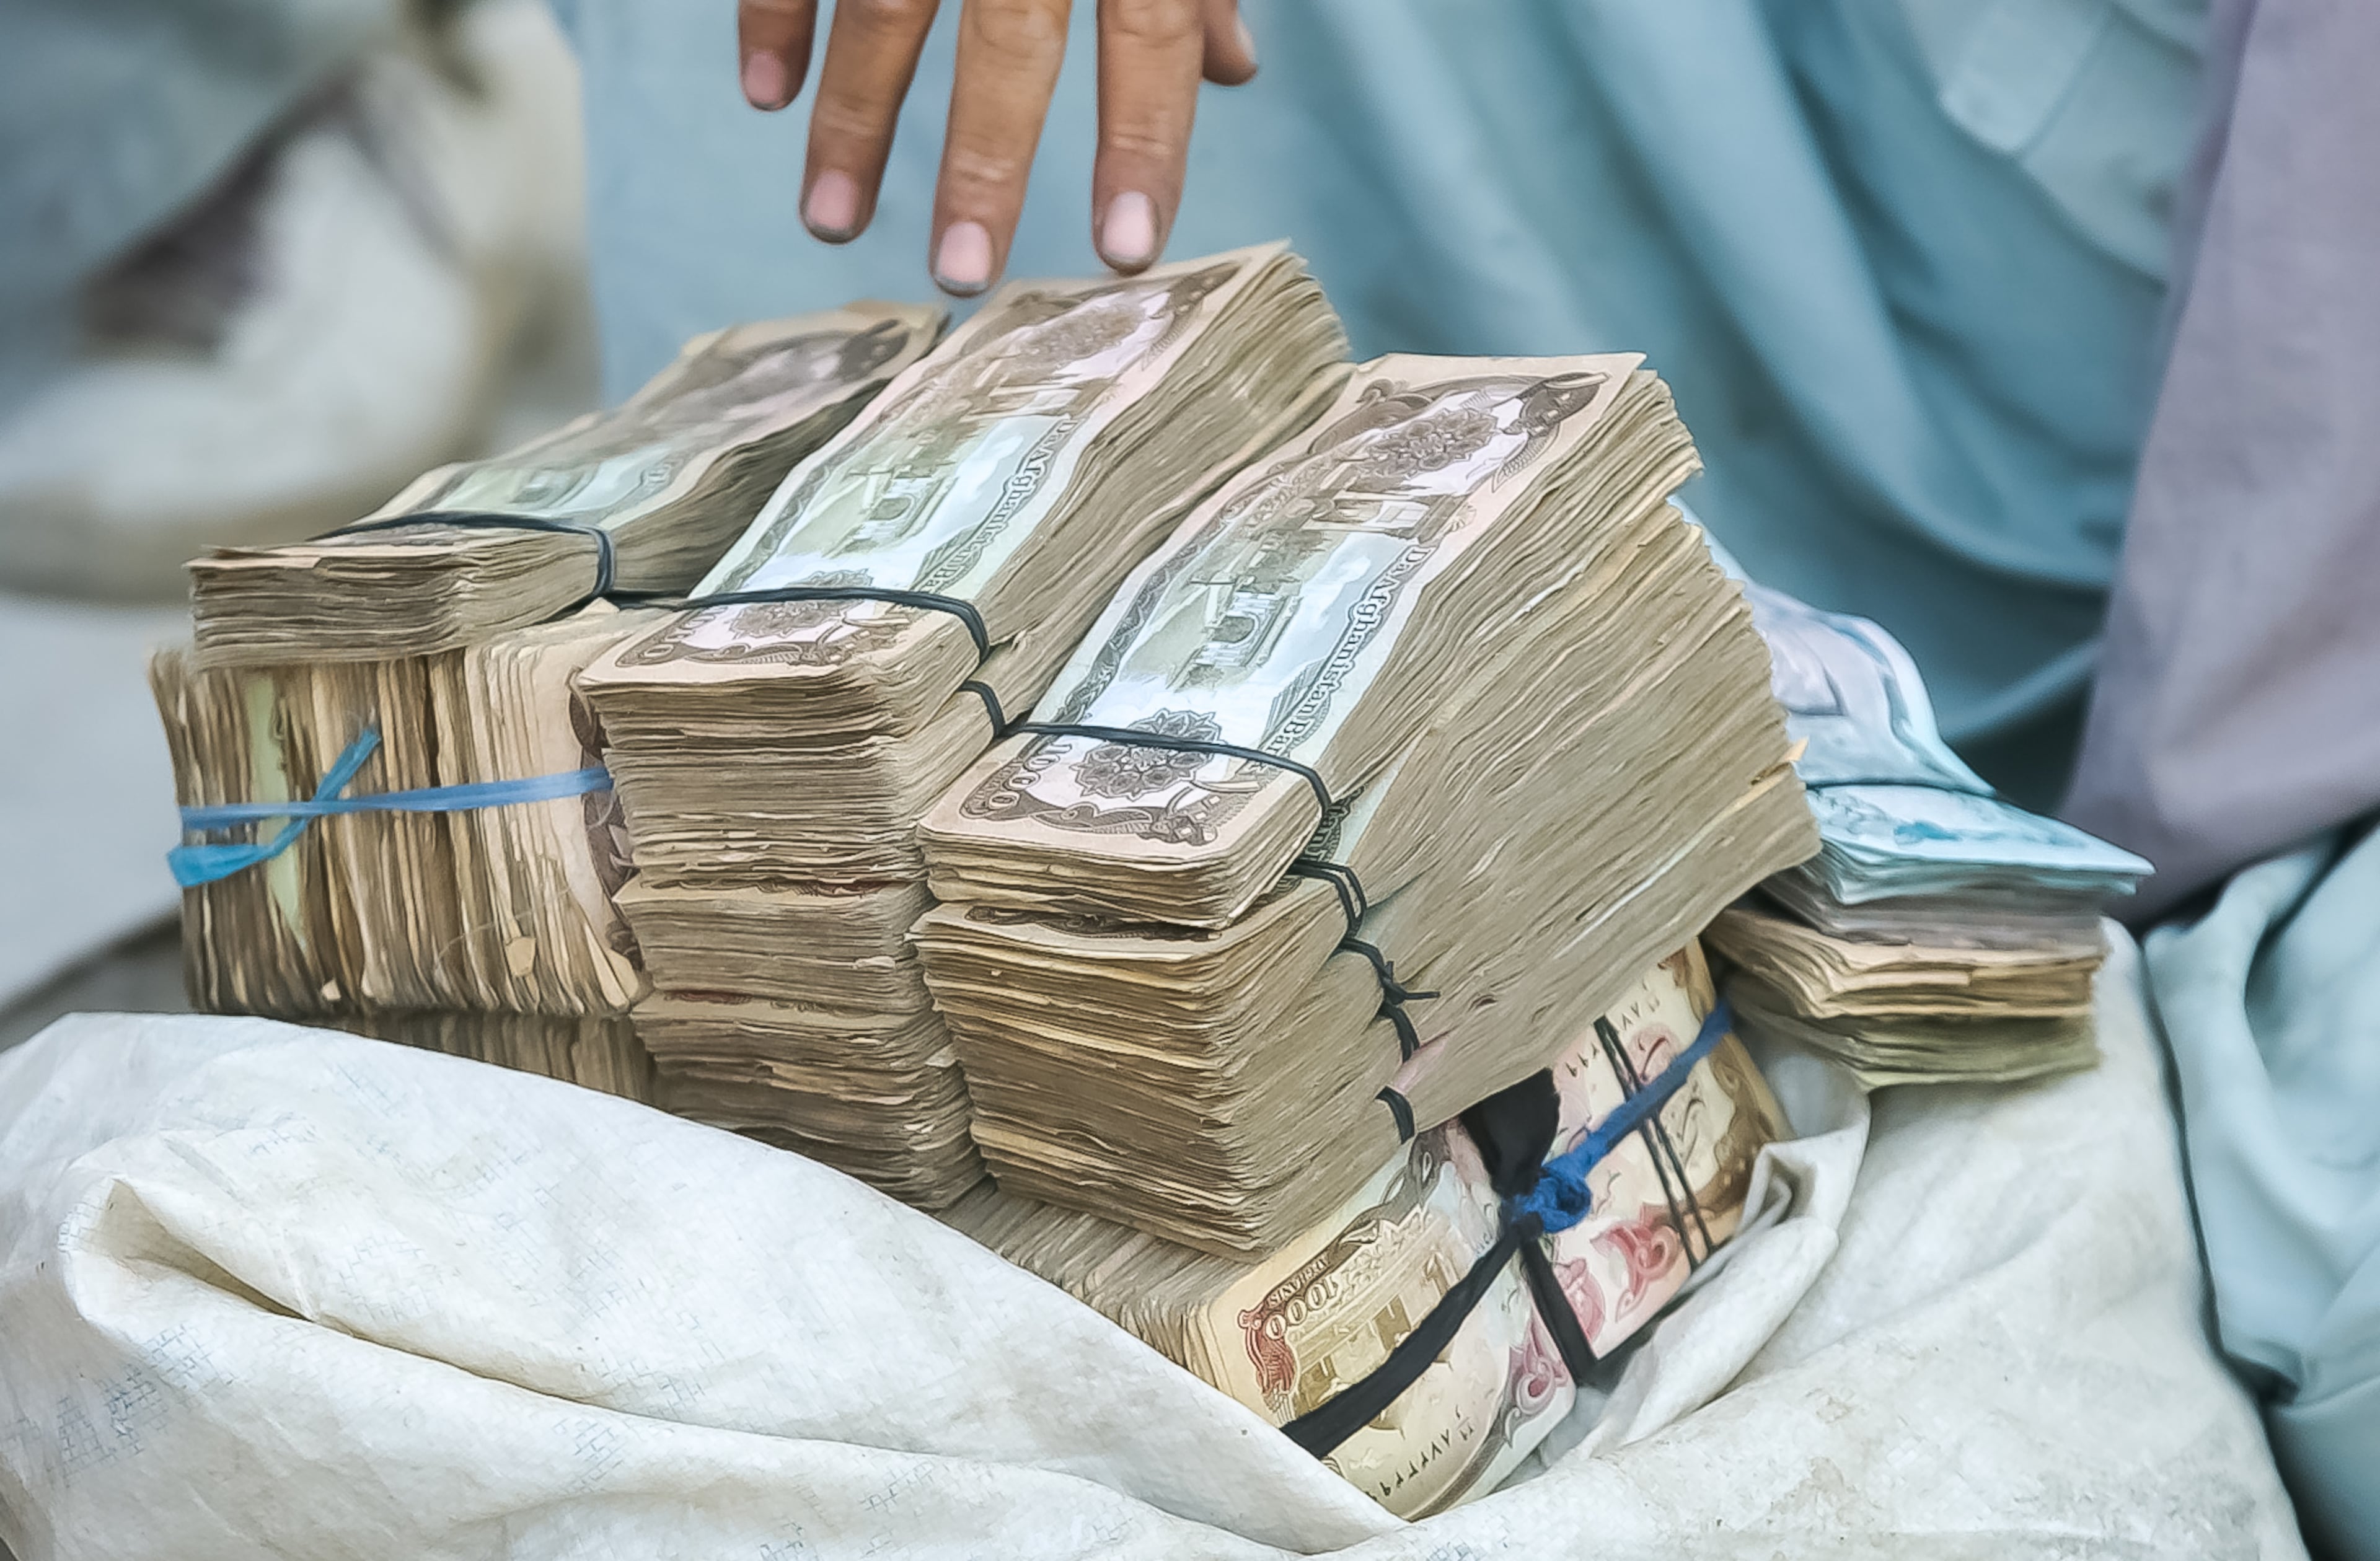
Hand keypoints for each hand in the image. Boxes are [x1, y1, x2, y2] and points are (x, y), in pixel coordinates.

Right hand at [737, 0, 1257, 294]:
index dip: (1142, 142)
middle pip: (1010, 32)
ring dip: (854, 117)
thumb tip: (1236, 72)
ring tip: (832, 224)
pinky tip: (768, 93)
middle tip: (962, 278)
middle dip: (984, 160)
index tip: (1125, 252)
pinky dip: (775, 9)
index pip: (1150, 32)